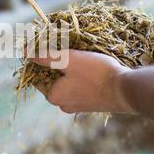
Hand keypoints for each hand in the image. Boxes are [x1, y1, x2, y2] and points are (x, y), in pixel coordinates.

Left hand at [31, 44, 153, 113]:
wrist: (128, 91)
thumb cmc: (97, 74)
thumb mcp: (69, 60)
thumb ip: (46, 57)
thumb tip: (26, 53)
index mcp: (54, 96)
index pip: (38, 77)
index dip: (40, 60)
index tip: (46, 47)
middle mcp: (64, 104)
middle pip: (53, 80)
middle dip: (57, 64)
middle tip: (64, 48)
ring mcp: (79, 106)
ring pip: (68, 83)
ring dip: (70, 69)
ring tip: (79, 54)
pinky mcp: (93, 104)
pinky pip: (81, 87)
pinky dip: (82, 77)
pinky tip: (91, 66)